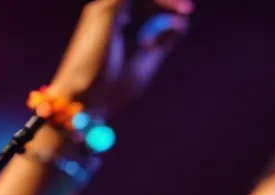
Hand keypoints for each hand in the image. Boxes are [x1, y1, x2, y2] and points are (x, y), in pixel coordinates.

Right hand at [47, 0, 191, 121]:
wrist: (87, 103)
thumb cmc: (110, 91)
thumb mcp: (146, 63)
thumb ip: (162, 41)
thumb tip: (181, 22)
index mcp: (112, 22)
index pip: (142, 0)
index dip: (166, 4)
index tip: (186, 14)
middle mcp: (105, 10)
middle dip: (166, 0)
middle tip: (187, 10)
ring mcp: (104, 8)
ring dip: (164, 0)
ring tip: (184, 10)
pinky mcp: (107, 9)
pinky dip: (160, 0)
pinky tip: (176, 10)